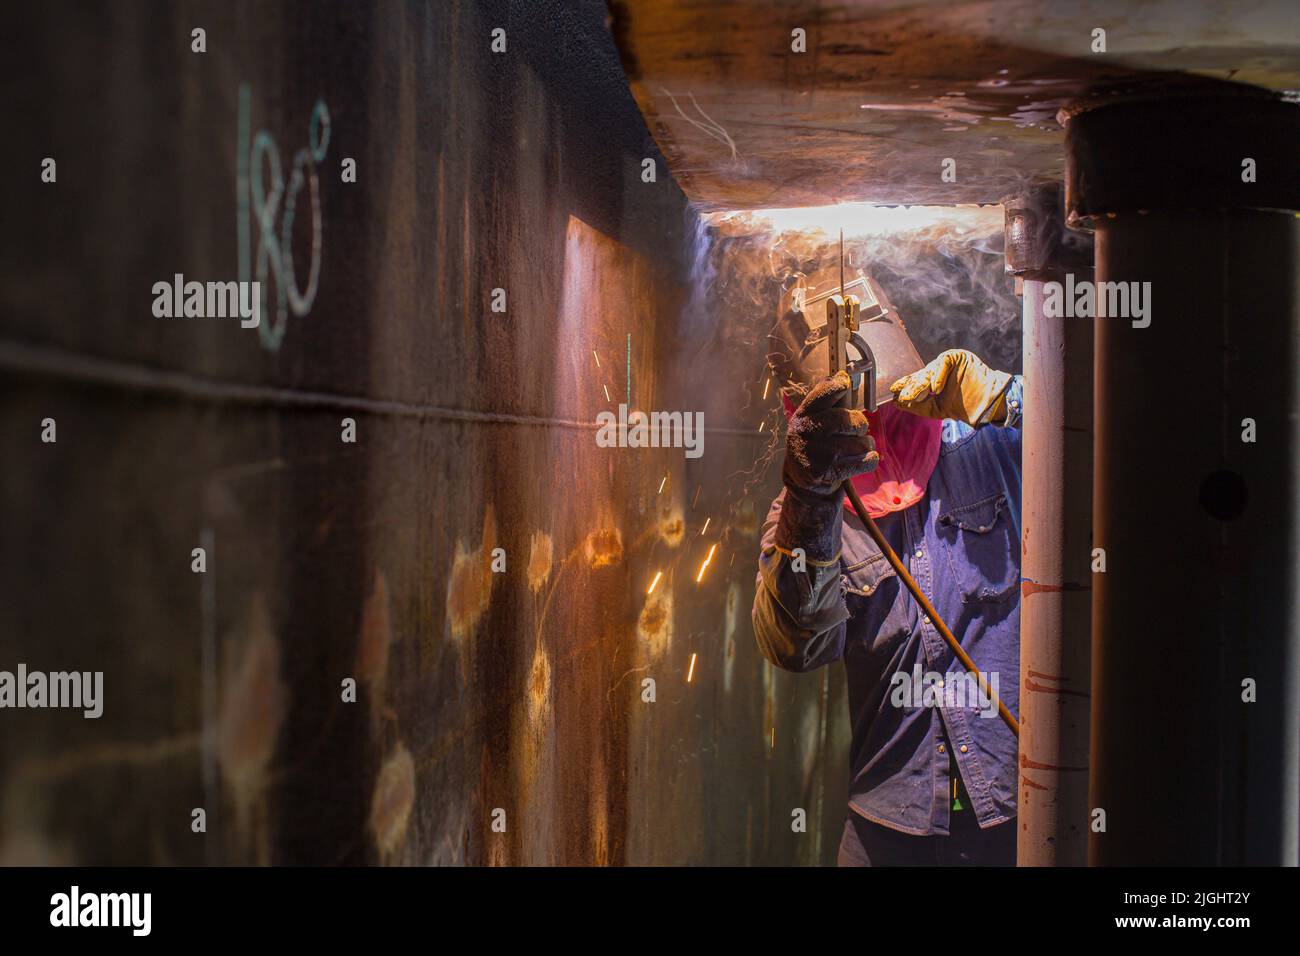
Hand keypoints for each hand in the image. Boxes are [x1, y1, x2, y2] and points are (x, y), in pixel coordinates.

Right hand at [783, 371, 879, 496]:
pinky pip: (865, 461)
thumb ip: (828, 401)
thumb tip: (843, 376)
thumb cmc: (817, 443)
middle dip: (859, 424)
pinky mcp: (826, 472)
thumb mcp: (814, 420)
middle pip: (847, 420)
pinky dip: (870, 459)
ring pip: (860, 443)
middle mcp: (806, 432)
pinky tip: (862, 459)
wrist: (803, 479)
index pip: (821, 394)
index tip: (845, 383)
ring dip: (866, 445)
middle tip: (858, 428)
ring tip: (858, 448)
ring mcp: (816, 454)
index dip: (836, 386)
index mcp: (803, 415)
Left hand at [889, 349, 1011, 424]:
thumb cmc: (963, 407)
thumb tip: (897, 403)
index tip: (893, 391)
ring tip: (913, 395)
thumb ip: (917, 405)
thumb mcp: (934, 409)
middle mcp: (940, 369)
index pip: (916, 379)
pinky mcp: (959, 356)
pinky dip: (939, 375)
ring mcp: (950, 361)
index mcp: (934, 379)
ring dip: (921, 384)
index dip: (905, 385)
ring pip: (930, 369)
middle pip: (921, 375)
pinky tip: (935, 389)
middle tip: (901, 396)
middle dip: (910, 386)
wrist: (985, 405)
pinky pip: (944, 362)